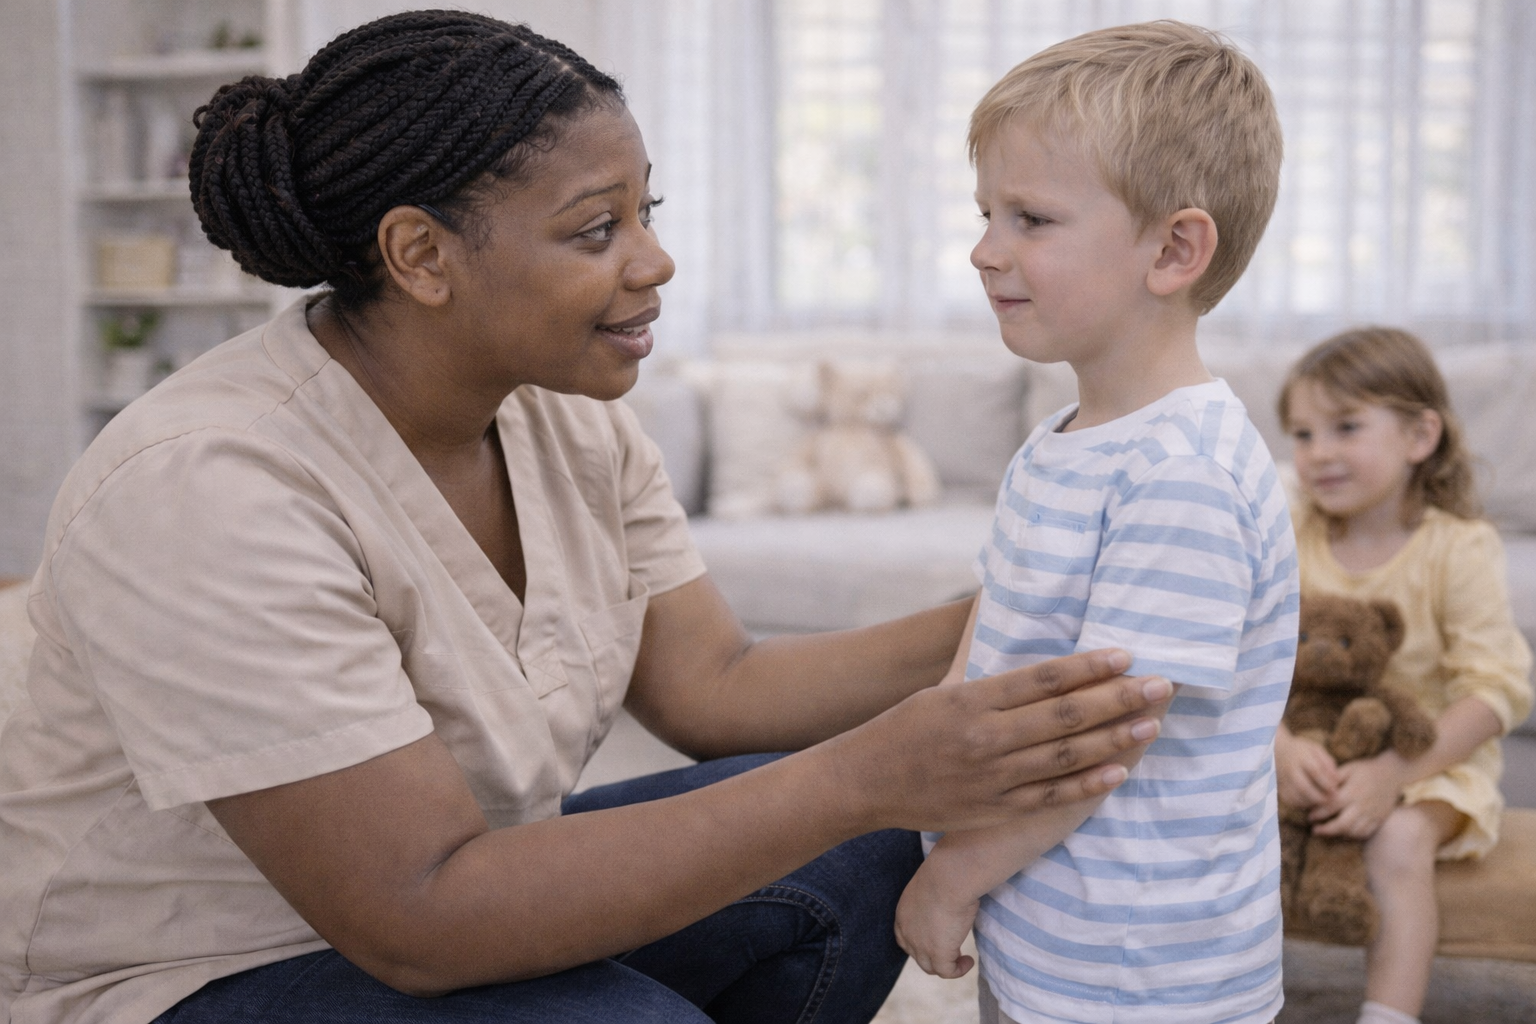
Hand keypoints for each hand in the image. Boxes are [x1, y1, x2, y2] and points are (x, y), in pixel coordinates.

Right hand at [826, 648, 1168, 834]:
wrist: (863, 783)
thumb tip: (991, 600)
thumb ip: (977, 651)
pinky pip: (1051, 796)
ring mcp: (993, 777)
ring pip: (1066, 756)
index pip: (1042, 679)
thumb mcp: (939, 685)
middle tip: (1161, 685)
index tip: (1126, 654)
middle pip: (1065, 716)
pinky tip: (1119, 770)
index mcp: (971, 699)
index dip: (1089, 667)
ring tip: (1151, 723)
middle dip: (1118, 699)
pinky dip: (1088, 783)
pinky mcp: (995, 809)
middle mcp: (986, 737)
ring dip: (1115, 739)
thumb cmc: (903, 727)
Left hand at [895, 862, 978, 978]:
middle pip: (917, 955)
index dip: (919, 943)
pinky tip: (969, 961)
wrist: (949, 878)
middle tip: (952, 949)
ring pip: (931, 967)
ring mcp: (921, 946)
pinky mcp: (938, 954)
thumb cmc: (945, 874)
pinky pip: (947, 972)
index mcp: (903, 914)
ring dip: (946, 965)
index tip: (937, 938)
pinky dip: (958, 970)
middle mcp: (907, 932)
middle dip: (933, 955)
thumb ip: (935, 897)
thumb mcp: (933, 887)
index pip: (905, 938)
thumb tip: (950, 896)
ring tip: (962, 958)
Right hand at [1275, 731, 1338, 807]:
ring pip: (1296, 796)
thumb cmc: (1302, 751)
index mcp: (1301, 756)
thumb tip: (1337, 779)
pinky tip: (1311, 802)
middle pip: (1303, 787)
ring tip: (1322, 802)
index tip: (1336, 790)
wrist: (1275, 750)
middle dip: (1319, 797)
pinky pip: (1291, 801)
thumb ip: (1327, 762)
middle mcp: (1290, 769)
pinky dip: (1302, 805)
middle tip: (1330, 800)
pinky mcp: (1279, 789)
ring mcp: (1283, 779)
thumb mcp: (1315, 749)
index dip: (1327, 782)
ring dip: (1311, 802)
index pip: (1315, 771)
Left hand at [1308, 751, 1409, 838]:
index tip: (1310, 816)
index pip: (1331, 806)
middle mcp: (1363, 805)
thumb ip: (1333, 778)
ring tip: (1327, 832)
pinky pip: (1366, 833)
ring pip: (1354, 831)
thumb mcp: (1349, 768)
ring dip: (1338, 834)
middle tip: (1314, 830)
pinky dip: (1353, 836)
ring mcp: (1373, 814)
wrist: (1393, 774)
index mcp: (1353, 791)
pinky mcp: (1380, 819)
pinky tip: (1344, 833)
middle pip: (1342, 824)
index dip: (1318, 813)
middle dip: (1326, 830)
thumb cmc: (1366, 770)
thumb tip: (1316, 787)